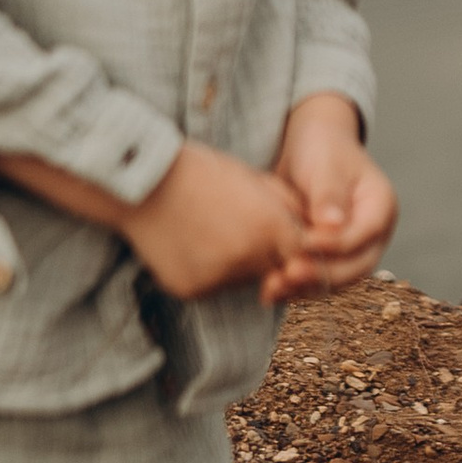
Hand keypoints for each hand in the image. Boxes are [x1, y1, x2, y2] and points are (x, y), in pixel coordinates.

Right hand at [0, 138, 304, 302]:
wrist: (144, 183)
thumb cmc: (204, 172)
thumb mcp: (256, 180)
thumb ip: (290, 209)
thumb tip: (317, 232)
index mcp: (269, 227)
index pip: (305, 254)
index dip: (301, 247)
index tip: (292, 239)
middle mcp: (247, 259)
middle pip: (276, 270)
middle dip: (270, 255)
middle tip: (243, 227)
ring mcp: (218, 278)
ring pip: (244, 280)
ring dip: (240, 264)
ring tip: (213, 230)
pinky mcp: (193, 290)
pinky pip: (214, 286)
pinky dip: (210, 271)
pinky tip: (193, 243)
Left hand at [268, 91, 397, 303]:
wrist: (308, 150)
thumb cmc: (322, 149)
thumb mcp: (326, 164)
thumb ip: (329, 194)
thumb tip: (333, 226)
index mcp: (380, 208)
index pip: (363, 235)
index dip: (334, 244)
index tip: (303, 242)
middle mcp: (371, 236)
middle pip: (354, 267)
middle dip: (320, 274)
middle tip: (288, 274)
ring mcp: (351, 251)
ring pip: (335, 281)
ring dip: (305, 287)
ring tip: (272, 288)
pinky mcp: (329, 259)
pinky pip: (317, 280)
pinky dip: (295, 286)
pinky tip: (269, 290)